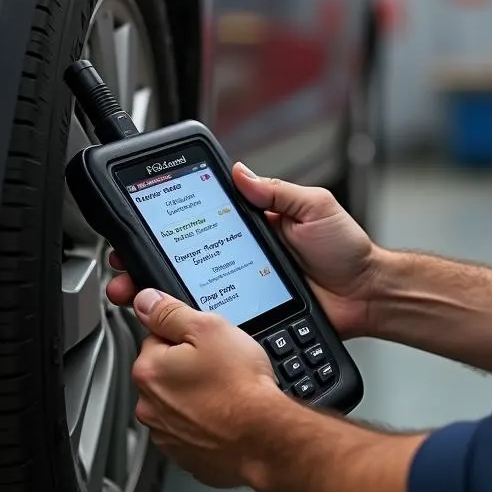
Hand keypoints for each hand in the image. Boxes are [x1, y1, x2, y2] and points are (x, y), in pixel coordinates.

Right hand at [106, 162, 382, 338]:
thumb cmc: (347, 249)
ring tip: (132, 290)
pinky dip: (190, 319)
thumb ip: (278, 191)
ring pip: (193, 290)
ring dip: (159, 290)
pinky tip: (171, 318)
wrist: (366, 294)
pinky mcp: (251, 316)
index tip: (142, 223)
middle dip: (150, 259)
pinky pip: (215, 317)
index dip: (173, 223)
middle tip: (125, 263)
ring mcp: (243, 287)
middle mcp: (243, 256)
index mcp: (256, 225)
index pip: (205, 220)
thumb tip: (241, 172)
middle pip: (187, 257)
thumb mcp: (315, 207)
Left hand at [128, 288, 282, 488]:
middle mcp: (148, 404)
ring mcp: (165, 433)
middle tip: (222, 363)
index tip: (208, 341)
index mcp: (148, 370)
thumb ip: (172, 312)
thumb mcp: (210, 329)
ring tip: (227, 388)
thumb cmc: (239, 386)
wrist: (262, 437)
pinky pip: (191, 425)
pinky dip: (205, 418)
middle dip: (190, 364)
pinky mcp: (184, 453)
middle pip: (167, 369)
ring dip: (197, 392)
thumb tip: (147, 301)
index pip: (157, 336)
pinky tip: (227, 410)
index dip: (187, 334)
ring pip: (179, 398)